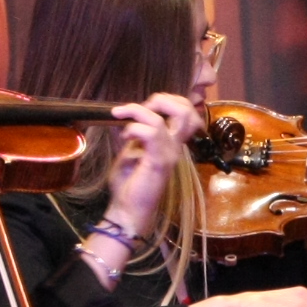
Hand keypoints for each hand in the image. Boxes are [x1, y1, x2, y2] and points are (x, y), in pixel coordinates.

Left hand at [102, 92, 201, 239]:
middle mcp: (174, 146)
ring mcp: (169, 154)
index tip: (144, 106)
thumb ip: (132, 134)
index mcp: (170, 142)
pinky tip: (123, 136)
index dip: (169, 100)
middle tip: (141, 107)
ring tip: (121, 117)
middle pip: (186, 111)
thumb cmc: (129, 182)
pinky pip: (150, 134)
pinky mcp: (158, 162)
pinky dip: (133, 128)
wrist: (127, 207)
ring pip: (162, 119)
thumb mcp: (128, 151)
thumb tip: (121, 115)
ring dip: (137, 111)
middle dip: (162, 99)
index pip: (186, 112)